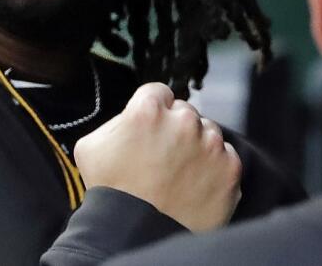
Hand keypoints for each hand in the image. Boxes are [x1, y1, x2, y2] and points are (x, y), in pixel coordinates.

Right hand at [74, 83, 241, 232]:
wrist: (136, 231)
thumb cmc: (110, 189)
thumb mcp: (91, 144)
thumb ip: (116, 122)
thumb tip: (131, 119)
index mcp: (148, 109)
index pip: (159, 91)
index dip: (153, 109)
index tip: (151, 125)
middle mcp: (183, 121)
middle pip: (185, 112)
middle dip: (175, 128)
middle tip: (162, 154)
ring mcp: (210, 145)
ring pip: (208, 133)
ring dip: (197, 145)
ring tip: (180, 171)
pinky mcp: (230, 170)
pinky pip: (226, 158)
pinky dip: (214, 167)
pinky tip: (195, 183)